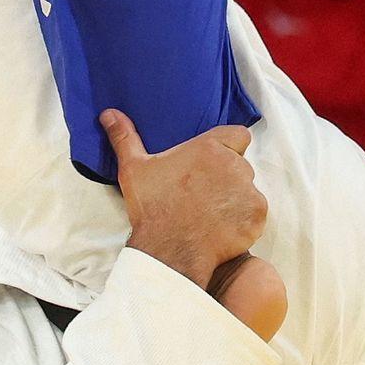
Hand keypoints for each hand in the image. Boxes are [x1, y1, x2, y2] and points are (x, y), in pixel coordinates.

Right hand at [103, 108, 270, 289]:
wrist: (170, 251)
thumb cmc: (153, 207)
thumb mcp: (133, 169)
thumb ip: (125, 137)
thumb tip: (108, 113)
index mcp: (209, 148)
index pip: (238, 135)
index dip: (228, 147)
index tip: (212, 162)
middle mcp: (234, 166)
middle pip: (241, 165)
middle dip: (228, 176)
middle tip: (204, 192)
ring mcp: (249, 193)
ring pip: (248, 190)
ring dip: (236, 198)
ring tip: (212, 213)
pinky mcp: (256, 218)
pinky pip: (255, 214)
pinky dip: (243, 220)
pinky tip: (222, 228)